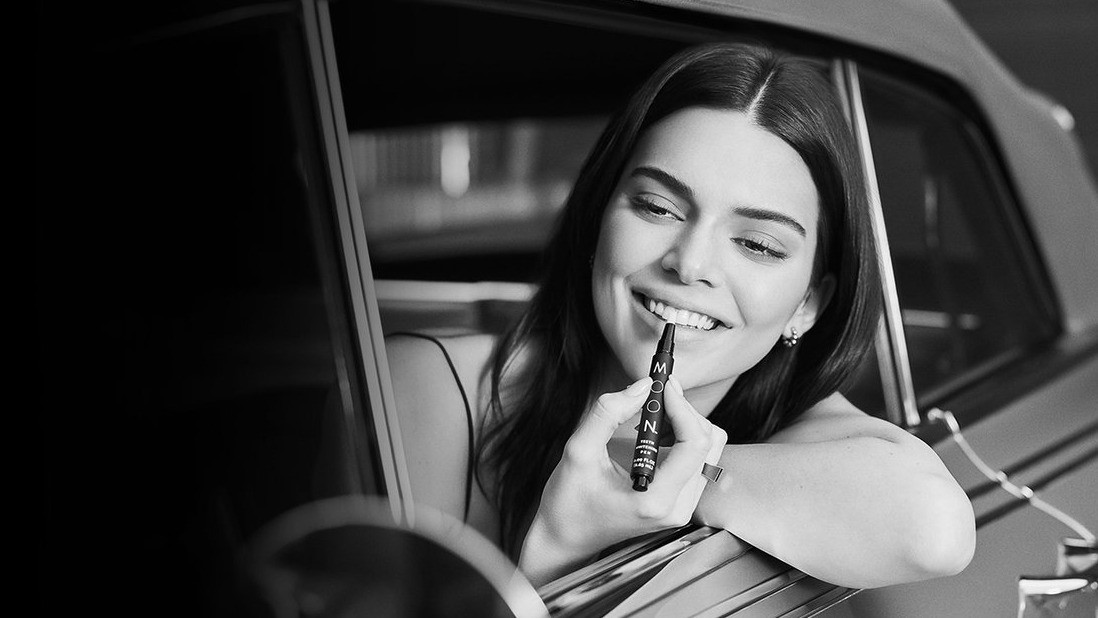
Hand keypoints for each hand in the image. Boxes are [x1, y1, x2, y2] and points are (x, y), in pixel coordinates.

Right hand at [519, 376, 726, 583]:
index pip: (694, 443)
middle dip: (685, 410)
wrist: (567, 537)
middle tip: (656, 394)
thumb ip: (608, 414)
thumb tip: (643, 386)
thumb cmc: (568, 501)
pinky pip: (696, 459)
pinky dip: (681, 436)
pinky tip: (653, 431)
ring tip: (651, 413)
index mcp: (656, 498)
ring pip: (707, 449)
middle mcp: (677, 506)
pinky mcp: (679, 502)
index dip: (682, 406)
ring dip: (685, 422)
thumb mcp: (578, 451)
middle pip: (709, 443)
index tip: (662, 384)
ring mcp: (682, 507)